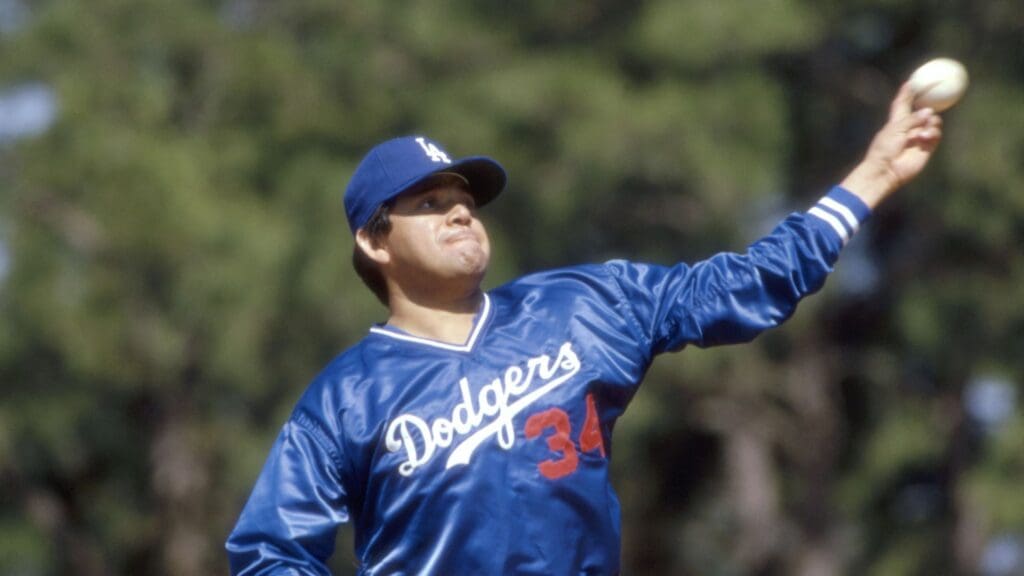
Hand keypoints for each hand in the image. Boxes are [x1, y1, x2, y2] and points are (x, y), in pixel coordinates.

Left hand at [840, 82, 943, 208]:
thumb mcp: (896, 129)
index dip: (906, 93)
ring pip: (933, 122)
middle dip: (929, 105)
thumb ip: (913, 119)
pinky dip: (933, 133)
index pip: (902, 104)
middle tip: (937, 96)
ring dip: (932, 122)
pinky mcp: (926, 148)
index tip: (911, 81)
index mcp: (896, 122)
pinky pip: (936, 134)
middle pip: (922, 111)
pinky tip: (925, 137)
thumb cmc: (884, 149)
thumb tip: (930, 112)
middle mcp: (908, 128)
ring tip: (923, 131)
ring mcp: (918, 137)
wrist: (886, 171)